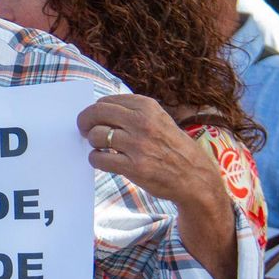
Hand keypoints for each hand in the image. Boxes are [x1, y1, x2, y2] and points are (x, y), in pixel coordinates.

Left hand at [78, 95, 221, 207]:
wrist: (195, 177)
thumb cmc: (173, 148)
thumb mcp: (159, 120)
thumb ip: (133, 114)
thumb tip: (98, 111)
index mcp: (147, 107)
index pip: (105, 101)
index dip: (94, 110)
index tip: (93, 119)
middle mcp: (142, 122)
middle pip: (96, 114)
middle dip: (84, 122)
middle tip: (84, 131)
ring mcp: (138, 145)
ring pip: (95, 136)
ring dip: (93, 143)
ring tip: (102, 148)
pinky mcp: (133, 167)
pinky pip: (99, 158)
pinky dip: (96, 159)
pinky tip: (103, 161)